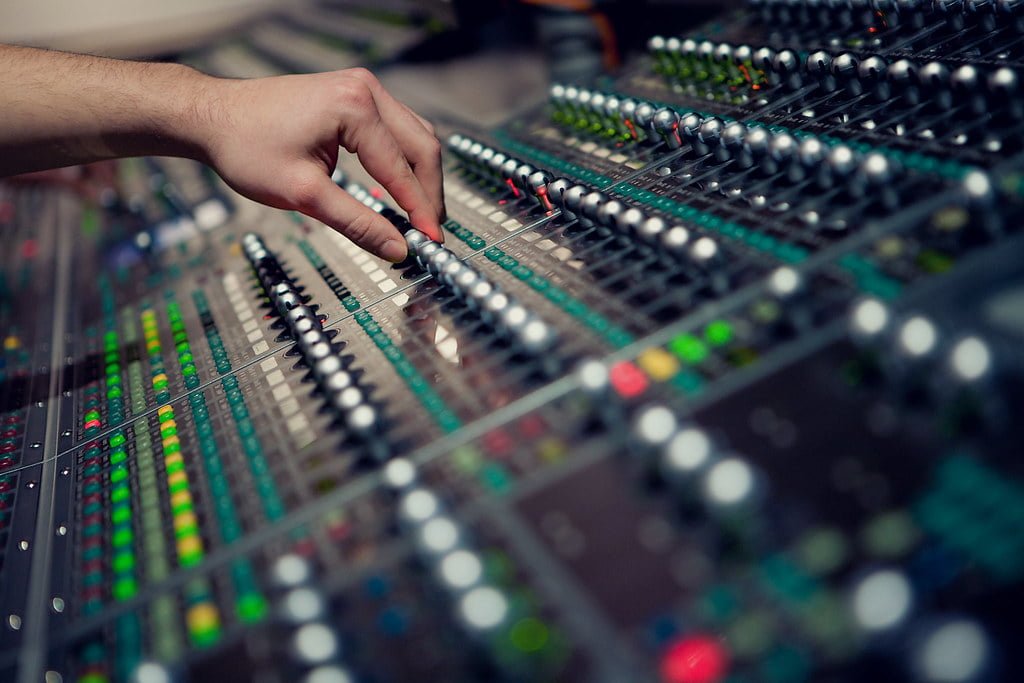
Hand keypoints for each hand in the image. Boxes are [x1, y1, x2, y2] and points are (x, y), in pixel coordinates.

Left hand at [200, 68, 444, 261]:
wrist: (212, 117)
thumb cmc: (246, 147)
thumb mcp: (304, 194)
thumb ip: (357, 222)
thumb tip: (395, 248)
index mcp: (355, 107)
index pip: (402, 168)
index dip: (420, 210)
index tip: (430, 242)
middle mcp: (365, 89)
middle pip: (422, 146)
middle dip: (429, 193)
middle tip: (430, 232)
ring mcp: (362, 88)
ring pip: (414, 136)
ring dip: (420, 176)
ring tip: (418, 215)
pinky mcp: (355, 95)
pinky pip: (396, 130)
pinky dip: (403, 161)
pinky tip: (396, 188)